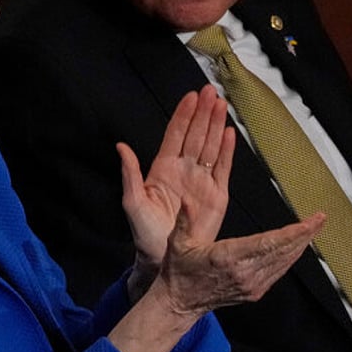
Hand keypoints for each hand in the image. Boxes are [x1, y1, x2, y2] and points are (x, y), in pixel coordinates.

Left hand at [119, 85, 233, 299]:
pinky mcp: (217, 196)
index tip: (190, 97)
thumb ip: (130, 173)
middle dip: (203, 113)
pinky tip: (230, 133)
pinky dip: (228, 151)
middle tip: (209, 91)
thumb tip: (121, 147)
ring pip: (211, 147)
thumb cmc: (144, 234)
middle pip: (196, 135)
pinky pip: (223, 168)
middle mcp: (183, 171)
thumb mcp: (132, 202)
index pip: (175, 135)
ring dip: (215, 125)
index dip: (183, 116)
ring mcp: (201, 182)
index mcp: (163, 169)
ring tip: (221, 104)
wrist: (163, 259)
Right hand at [154, 210, 323, 317]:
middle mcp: (244, 272)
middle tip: (319, 219)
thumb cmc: (179, 271)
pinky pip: (278, 272)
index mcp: (227, 257)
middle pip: (282, 251)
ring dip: (300, 246)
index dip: (292, 233)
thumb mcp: (177, 241)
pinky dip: (290, 259)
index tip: (308, 222)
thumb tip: (187, 200)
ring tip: (312, 230)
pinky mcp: (255, 290)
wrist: (180, 301)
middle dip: (304, 234)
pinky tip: (297, 249)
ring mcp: (251, 284)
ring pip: (284, 263)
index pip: (267, 243)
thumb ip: (185, 218)